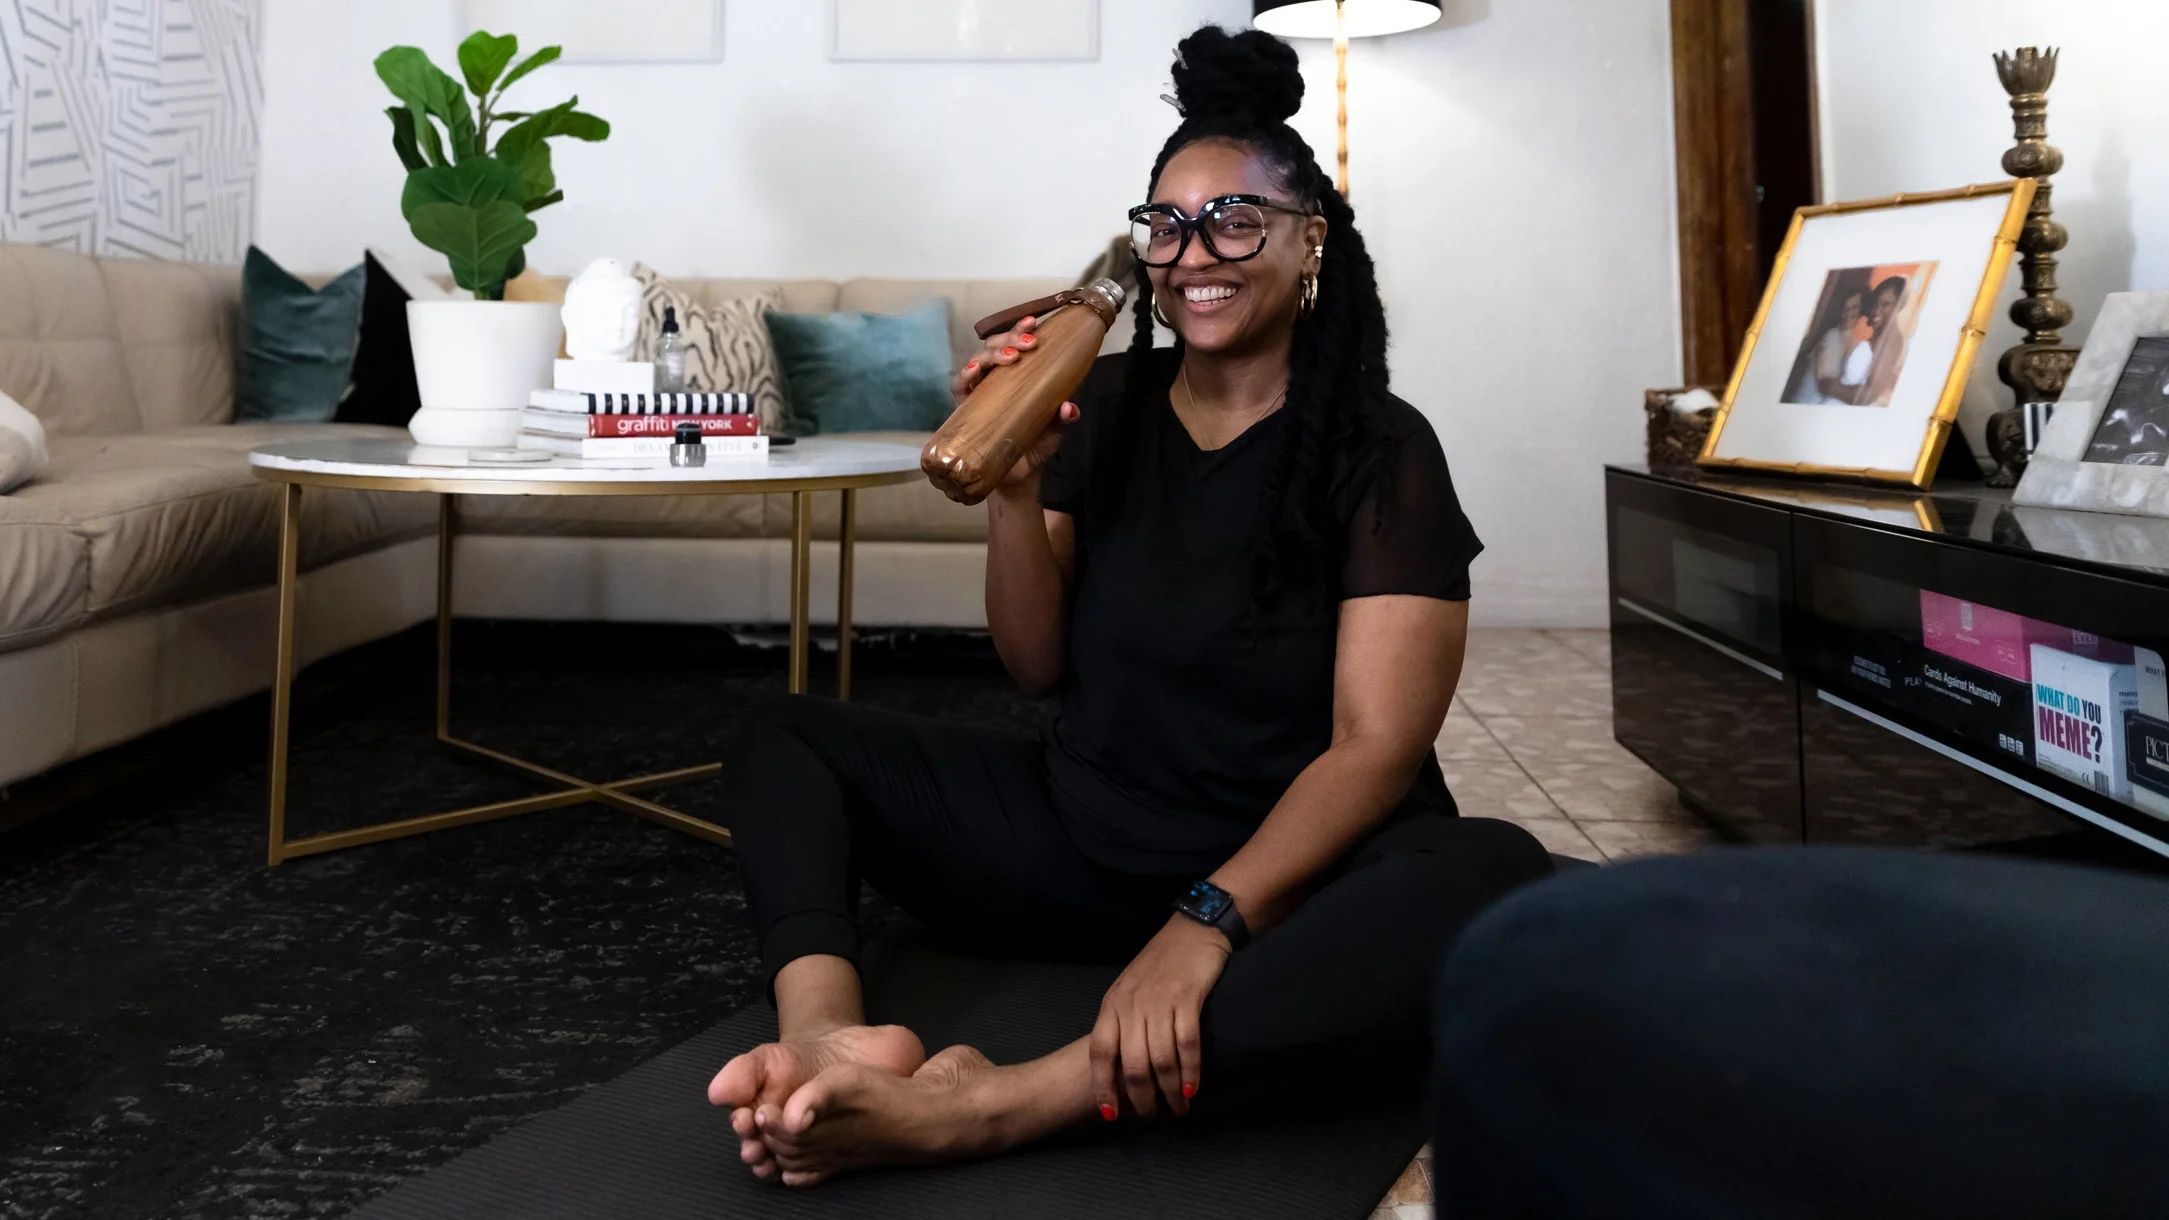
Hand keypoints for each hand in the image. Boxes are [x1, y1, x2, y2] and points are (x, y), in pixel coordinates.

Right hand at [949, 314, 1079, 495]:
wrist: (1018, 476)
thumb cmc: (1034, 444)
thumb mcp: (1056, 429)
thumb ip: (1064, 416)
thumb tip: (1068, 407)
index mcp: (1016, 375)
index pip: (1014, 344)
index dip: (1020, 329)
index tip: (1034, 322)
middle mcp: (995, 379)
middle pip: (995, 346)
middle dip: (1010, 338)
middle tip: (1029, 342)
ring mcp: (979, 392)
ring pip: (978, 360)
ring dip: (993, 354)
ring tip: (1011, 357)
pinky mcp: (965, 409)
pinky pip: (959, 387)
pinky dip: (965, 376)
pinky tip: (974, 371)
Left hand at [1090, 915, 1230, 1120]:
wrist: (1193, 929)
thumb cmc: (1161, 963)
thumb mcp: (1130, 990)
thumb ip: (1123, 1021)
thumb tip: (1121, 1065)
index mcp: (1112, 1004)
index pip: (1100, 1052)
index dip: (1104, 1086)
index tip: (1110, 1114)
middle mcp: (1132, 1005)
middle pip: (1132, 1063)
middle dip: (1142, 1097)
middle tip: (1153, 1115)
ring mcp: (1159, 1001)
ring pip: (1160, 1059)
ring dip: (1170, 1091)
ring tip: (1178, 1109)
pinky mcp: (1187, 998)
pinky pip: (1187, 1044)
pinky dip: (1190, 1071)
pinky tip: (1193, 1088)